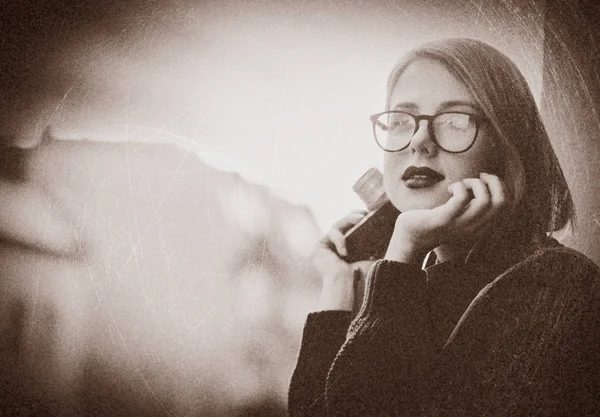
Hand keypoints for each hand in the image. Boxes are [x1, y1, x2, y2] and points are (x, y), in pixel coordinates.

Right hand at [311, 211, 374, 310]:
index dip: (357, 219)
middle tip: (364, 212)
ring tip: (360, 220)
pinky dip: (340, 239)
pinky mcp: (318, 247)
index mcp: (346, 249)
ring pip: (336, 226)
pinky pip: (331, 233)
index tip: (369, 213)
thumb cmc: (359, 276)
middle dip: (353, 216)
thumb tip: (390, 230)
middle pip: (342, 224)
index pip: (350, 229)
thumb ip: (376, 245)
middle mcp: (334, 247)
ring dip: (348, 221)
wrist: (345, 286)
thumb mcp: (372, 256)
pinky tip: (344, 251)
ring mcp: (325, 247)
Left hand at [385, 173, 508, 262]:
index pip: (506, 207)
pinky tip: (449, 189)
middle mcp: (475, 230)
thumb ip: (472, 209)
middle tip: (479, 176)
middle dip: (494, 182)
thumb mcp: (458, 218)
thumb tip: (482, 185)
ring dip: (475, 184)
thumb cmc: (434, 224)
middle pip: (501, 203)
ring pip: (485, 201)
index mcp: (481, 229)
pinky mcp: (445, 219)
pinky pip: (462, 198)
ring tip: (462, 184)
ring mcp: (460, 226)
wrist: (410, 240)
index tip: (485, 180)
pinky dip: (459, 187)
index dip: (501, 188)